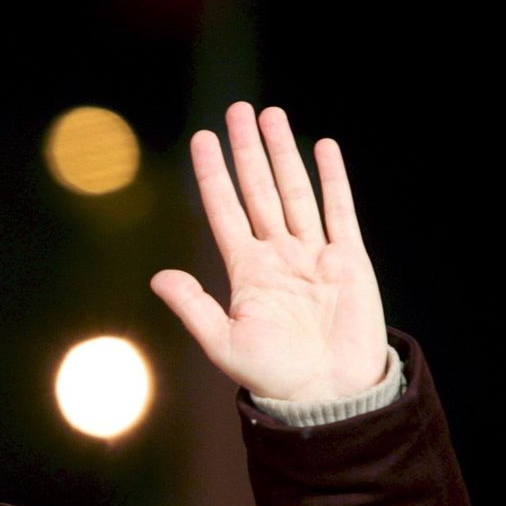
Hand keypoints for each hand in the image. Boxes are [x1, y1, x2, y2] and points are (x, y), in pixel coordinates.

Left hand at [150, 103, 387, 402]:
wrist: (328, 394)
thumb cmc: (273, 375)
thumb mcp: (223, 342)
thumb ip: (193, 306)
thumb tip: (157, 277)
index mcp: (245, 270)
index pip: (225, 209)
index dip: (213, 175)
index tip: (201, 139)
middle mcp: (277, 254)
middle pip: (259, 189)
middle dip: (247, 150)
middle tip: (237, 110)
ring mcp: (313, 254)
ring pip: (295, 191)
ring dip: (283, 153)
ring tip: (271, 115)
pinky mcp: (348, 260)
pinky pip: (339, 211)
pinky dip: (333, 179)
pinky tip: (323, 147)